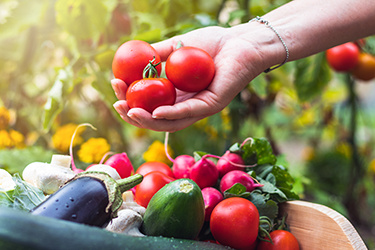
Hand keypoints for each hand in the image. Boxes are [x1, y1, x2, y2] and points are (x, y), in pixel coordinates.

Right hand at [112, 25, 264, 131]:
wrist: (241, 41)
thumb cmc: (212, 44)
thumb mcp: (177, 46)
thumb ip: (157, 55)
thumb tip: (130, 59)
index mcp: (176, 93)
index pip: (148, 102)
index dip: (130, 97)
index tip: (114, 84)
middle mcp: (186, 104)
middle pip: (156, 118)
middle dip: (133, 114)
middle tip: (117, 104)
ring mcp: (199, 108)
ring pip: (170, 122)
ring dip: (148, 121)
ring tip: (130, 113)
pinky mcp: (212, 105)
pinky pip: (189, 113)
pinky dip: (171, 114)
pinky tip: (155, 112)